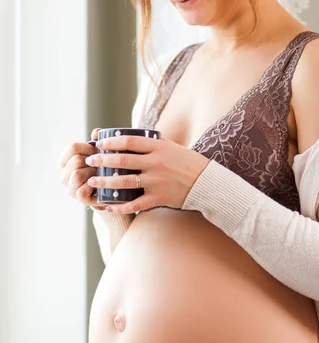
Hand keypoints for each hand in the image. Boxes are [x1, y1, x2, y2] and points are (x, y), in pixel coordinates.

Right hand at [58, 128, 106, 209]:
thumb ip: (98, 141)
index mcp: (67, 161)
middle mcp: (65, 174)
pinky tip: (100, 185)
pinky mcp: (79, 199)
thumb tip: (96, 132)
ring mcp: (70, 187)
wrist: (114, 191)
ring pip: (76, 175)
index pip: (72, 147)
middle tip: (102, 165)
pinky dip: (92, 187)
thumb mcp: (102, 154)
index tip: (97, 152)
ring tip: (100, 175)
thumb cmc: (105, 170)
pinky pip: (81, 191)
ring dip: (92, 173)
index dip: (88, 147)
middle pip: (76, 160)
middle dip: (93, 161)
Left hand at [85, 135, 209, 213]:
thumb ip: (153, 142)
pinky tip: (108, 206)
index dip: (111, 142)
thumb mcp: (172, 147)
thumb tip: (132, 136)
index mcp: (159, 148)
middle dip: (102, 161)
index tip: (98, 143)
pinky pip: (135, 204)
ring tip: (92, 181)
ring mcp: (157, 182)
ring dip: (105, 182)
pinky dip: (120, 207)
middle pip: (123, 160)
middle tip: (89, 161)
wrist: (206, 183)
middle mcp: (157, 163)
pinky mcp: (159, 198)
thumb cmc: (187, 162)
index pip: (129, 141)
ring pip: (125, 182)